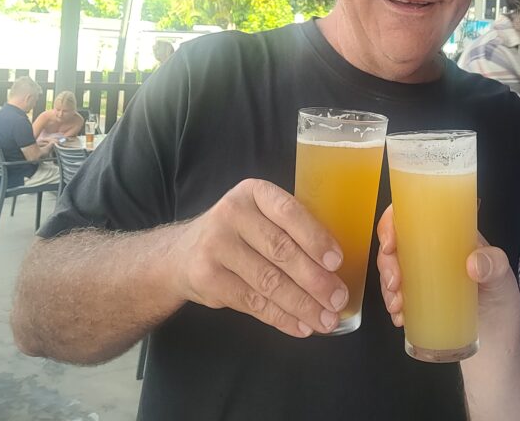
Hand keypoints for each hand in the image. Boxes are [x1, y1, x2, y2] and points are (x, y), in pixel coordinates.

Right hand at [173, 178, 347, 338]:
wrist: (181, 254)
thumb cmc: (237, 234)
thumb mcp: (259, 216)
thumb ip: (289, 229)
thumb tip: (334, 267)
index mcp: (254, 192)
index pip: (289, 213)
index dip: (315, 238)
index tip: (337, 262)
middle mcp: (231, 214)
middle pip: (281, 250)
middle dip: (315, 280)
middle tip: (337, 300)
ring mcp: (216, 246)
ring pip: (269, 281)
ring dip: (302, 305)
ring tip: (326, 320)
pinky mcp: (208, 278)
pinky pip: (253, 303)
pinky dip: (281, 317)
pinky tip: (300, 326)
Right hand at [376, 206, 519, 328]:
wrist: (498, 342)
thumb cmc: (500, 301)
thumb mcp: (503, 278)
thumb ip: (494, 265)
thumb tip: (473, 262)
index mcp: (450, 236)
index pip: (414, 215)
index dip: (393, 222)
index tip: (390, 242)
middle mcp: (433, 253)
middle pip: (396, 244)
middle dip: (386, 262)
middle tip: (395, 283)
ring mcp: (423, 277)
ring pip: (391, 270)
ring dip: (386, 286)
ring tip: (397, 304)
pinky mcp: (418, 300)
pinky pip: (395, 296)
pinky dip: (392, 306)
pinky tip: (400, 317)